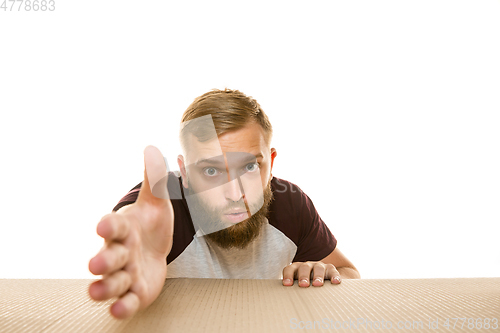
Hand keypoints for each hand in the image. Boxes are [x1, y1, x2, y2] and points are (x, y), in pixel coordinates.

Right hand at [88, 146, 173, 318]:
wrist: (158, 249)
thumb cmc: (152, 223)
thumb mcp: (157, 202)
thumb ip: (155, 179)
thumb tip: (152, 148)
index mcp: (124, 228)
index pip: (114, 226)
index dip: (109, 225)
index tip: (103, 224)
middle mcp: (120, 252)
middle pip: (109, 257)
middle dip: (104, 261)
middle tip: (97, 264)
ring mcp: (126, 274)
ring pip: (112, 282)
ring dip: (105, 287)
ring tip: (97, 292)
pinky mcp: (135, 292)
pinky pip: (127, 301)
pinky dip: (123, 306)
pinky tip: (119, 310)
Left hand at [282, 261, 341, 286]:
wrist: (324, 279)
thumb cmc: (307, 287)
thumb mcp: (299, 287)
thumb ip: (294, 291)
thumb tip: (285, 305)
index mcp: (297, 269)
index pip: (290, 269)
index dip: (288, 276)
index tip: (287, 284)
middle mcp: (307, 266)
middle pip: (304, 268)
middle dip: (303, 276)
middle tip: (303, 285)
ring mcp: (319, 266)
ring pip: (318, 268)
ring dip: (317, 276)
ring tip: (317, 284)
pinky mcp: (331, 269)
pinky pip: (333, 271)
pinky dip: (335, 276)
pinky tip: (335, 282)